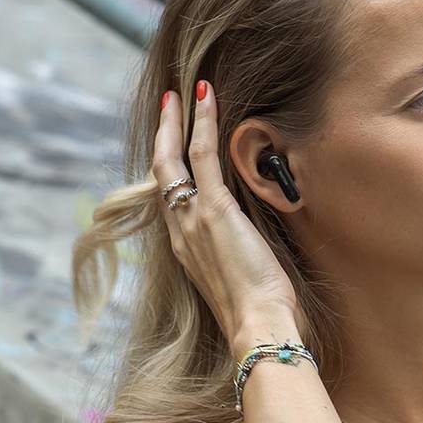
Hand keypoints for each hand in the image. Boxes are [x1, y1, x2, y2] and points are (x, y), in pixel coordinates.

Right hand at [154, 82, 300, 348]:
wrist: (258, 328)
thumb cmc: (261, 316)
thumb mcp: (243, 283)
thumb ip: (241, 260)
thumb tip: (259, 252)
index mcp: (187, 251)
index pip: (171, 202)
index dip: (171, 172)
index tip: (174, 149)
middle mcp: (181, 233)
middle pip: (161, 174)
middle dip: (164, 137)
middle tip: (169, 106)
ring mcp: (192, 219)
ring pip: (173, 159)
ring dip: (178, 122)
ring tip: (183, 93)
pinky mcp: (214, 209)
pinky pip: (202, 155)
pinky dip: (203, 122)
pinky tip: (206, 96)